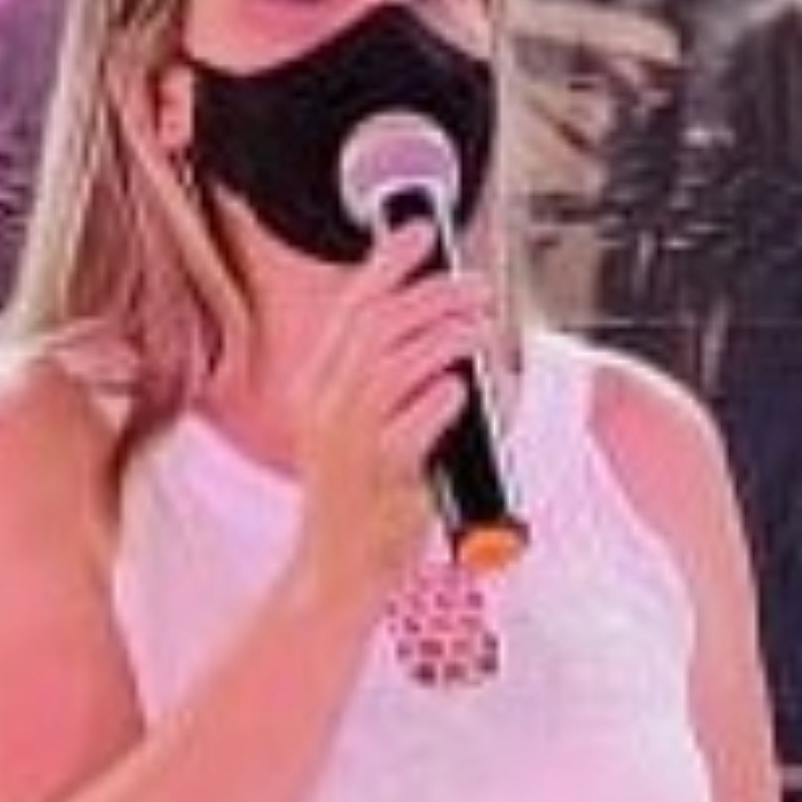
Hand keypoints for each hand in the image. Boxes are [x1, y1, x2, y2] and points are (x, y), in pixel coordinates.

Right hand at [275, 231, 496, 608]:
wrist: (335, 570)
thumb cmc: (360, 501)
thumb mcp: (359, 429)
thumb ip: (388, 381)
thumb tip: (443, 333)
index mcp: (319, 385)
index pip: (352, 305)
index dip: (388, 261)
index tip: (421, 231)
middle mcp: (326, 403)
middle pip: (379, 322)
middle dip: (433, 293)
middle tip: (477, 288)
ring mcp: (350, 438)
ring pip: (397, 360)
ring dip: (447, 335)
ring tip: (482, 329)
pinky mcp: (381, 473)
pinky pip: (416, 419)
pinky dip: (443, 396)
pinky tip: (464, 389)